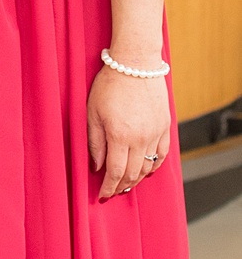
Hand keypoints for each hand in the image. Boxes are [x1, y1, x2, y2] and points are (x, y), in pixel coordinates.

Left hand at [87, 63, 171, 199]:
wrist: (135, 64)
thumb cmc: (109, 85)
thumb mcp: (92, 113)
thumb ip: (95, 142)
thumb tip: (96, 167)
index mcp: (119, 136)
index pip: (115, 172)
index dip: (109, 187)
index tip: (102, 195)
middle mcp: (140, 139)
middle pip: (133, 173)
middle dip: (121, 186)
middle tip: (113, 192)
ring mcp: (155, 133)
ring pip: (148, 167)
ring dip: (137, 179)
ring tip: (127, 184)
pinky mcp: (165, 126)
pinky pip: (162, 154)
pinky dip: (155, 166)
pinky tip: (147, 170)